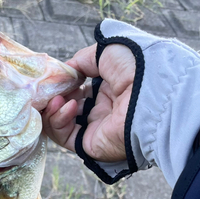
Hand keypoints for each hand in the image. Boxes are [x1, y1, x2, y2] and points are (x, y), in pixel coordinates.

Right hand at [42, 43, 135, 162]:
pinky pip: (63, 135)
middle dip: (55, 95)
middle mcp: (102, 109)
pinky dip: (58, 120)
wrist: (151, 96)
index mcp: (110, 89)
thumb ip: (84, 59)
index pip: (78, 87)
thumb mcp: (109, 52)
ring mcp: (94, 127)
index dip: (64, 81)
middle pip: (67, 104)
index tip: (54, 75)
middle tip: (48, 88)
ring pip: (60, 121)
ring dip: (53, 107)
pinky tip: (66, 106)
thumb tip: (66, 70)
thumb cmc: (137, 70)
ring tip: (56, 97)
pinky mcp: (88, 144)